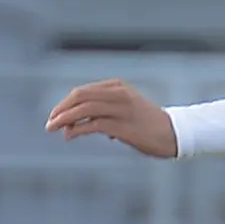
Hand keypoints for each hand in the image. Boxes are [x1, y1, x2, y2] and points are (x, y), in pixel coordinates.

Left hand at [46, 80, 177, 157]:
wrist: (175, 134)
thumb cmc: (149, 125)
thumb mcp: (126, 111)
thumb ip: (103, 114)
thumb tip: (78, 127)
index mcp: (118, 87)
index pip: (83, 91)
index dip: (65, 104)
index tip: (55, 116)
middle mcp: (119, 94)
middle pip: (80, 96)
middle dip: (61, 109)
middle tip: (49, 123)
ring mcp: (122, 109)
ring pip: (84, 109)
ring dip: (65, 119)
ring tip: (54, 129)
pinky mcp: (123, 126)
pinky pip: (94, 125)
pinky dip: (78, 130)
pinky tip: (70, 136)